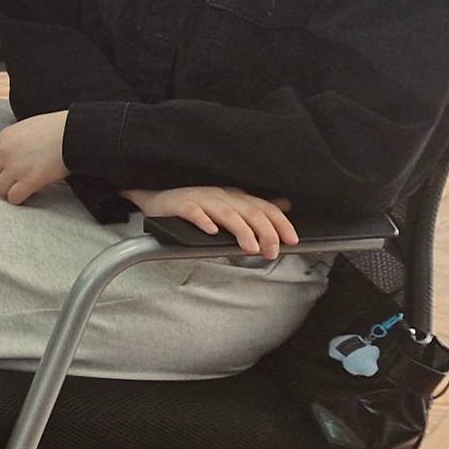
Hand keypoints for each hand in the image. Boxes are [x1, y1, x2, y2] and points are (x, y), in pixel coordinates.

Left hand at [0, 111, 69, 203]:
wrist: (74, 132)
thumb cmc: (55, 130)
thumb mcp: (26, 129)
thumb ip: (12, 142)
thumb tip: (7, 160)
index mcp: (3, 138)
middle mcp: (5, 152)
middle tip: (7, 189)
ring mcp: (16, 166)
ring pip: (0, 189)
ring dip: (8, 193)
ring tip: (21, 190)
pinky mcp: (30, 179)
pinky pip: (14, 197)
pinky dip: (18, 199)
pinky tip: (27, 195)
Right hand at [123, 186, 298, 259]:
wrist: (156, 197)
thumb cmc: (194, 205)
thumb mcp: (228, 203)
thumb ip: (254, 207)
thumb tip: (284, 206)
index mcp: (234, 196)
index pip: (264, 208)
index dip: (280, 223)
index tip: (292, 240)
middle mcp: (221, 196)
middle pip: (250, 212)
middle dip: (266, 233)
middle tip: (271, 252)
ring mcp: (200, 199)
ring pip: (227, 213)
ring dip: (242, 231)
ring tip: (250, 248)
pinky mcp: (180, 204)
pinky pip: (193, 212)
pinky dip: (203, 221)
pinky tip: (211, 231)